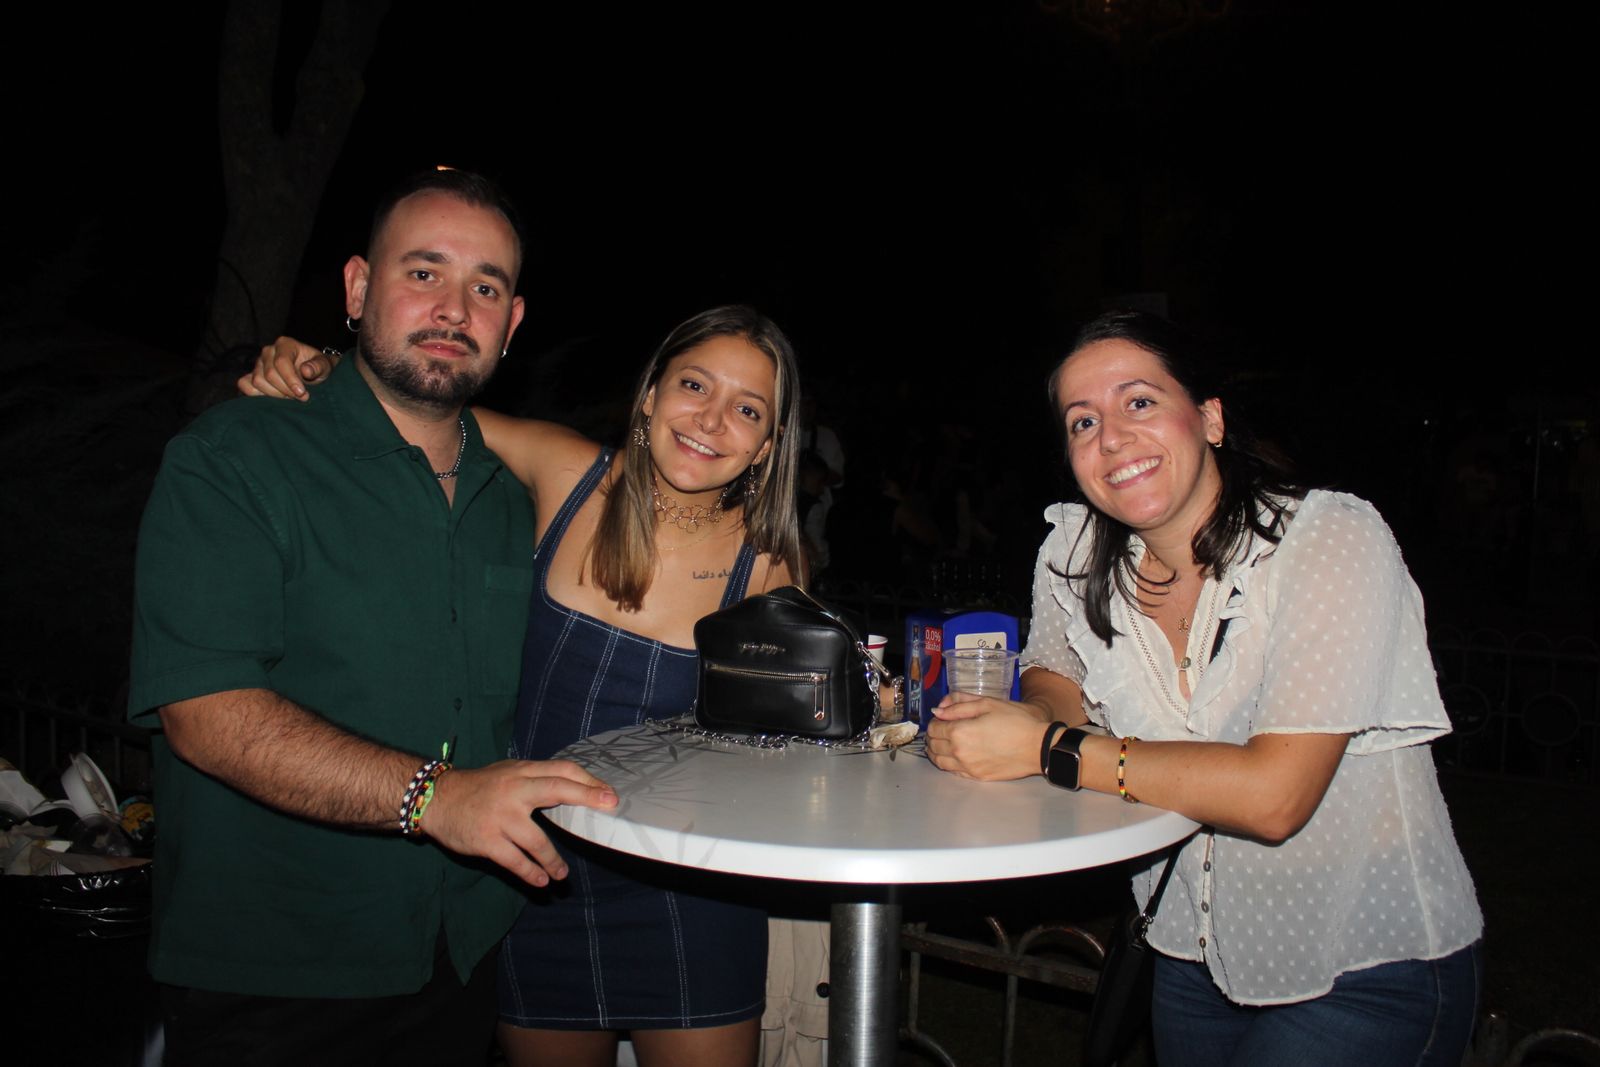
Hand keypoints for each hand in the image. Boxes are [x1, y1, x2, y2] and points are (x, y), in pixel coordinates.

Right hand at [237, 336, 337, 399]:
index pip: (281, 362)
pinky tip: (273, 399)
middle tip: (301, 397)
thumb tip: (305, 370)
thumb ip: (318, 366)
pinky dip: (256, 395)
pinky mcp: (251, 375)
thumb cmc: (318, 368)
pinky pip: (245, 385)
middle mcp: (268, 351)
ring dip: (275, 395)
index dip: (290, 380)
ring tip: (291, 397)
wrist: (312, 373)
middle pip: (269, 374)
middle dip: (285, 390)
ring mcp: (258, 364)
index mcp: (285, 344)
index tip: (302, 393)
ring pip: (257, 382)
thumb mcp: (324, 366)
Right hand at [421, 759, 617, 887]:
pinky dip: (531, 873)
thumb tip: (574, 788)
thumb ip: (535, 779)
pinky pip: (515, 861)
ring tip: (562, 875)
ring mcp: (500, 816)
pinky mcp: (487, 840)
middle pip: (556, 789)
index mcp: (521, 772)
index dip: (587, 781)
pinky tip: (540, 881)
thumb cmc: (478, 787)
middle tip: (608, 807)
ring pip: (537, 840)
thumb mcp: (507, 773)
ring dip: (553, 860)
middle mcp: (513, 790)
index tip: (608, 794)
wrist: (435, 799)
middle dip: (586, 797)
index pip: (561, 770)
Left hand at [925, 691, 1051, 780]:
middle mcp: (959, 752)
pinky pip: (953, 772)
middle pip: (933, 745)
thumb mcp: (987, 703)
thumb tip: (937, 710)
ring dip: (937, 751)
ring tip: (945, 743)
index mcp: (959, 731)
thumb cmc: (1016, 720)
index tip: (942, 717)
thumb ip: (958, 706)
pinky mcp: (977, 777)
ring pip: (939, 762)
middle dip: (933, 736)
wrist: (1038, 746)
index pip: (933, 728)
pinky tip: (957, 755)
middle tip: (942, 729)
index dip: (935, 721)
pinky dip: (949, 763)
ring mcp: (968, 768)